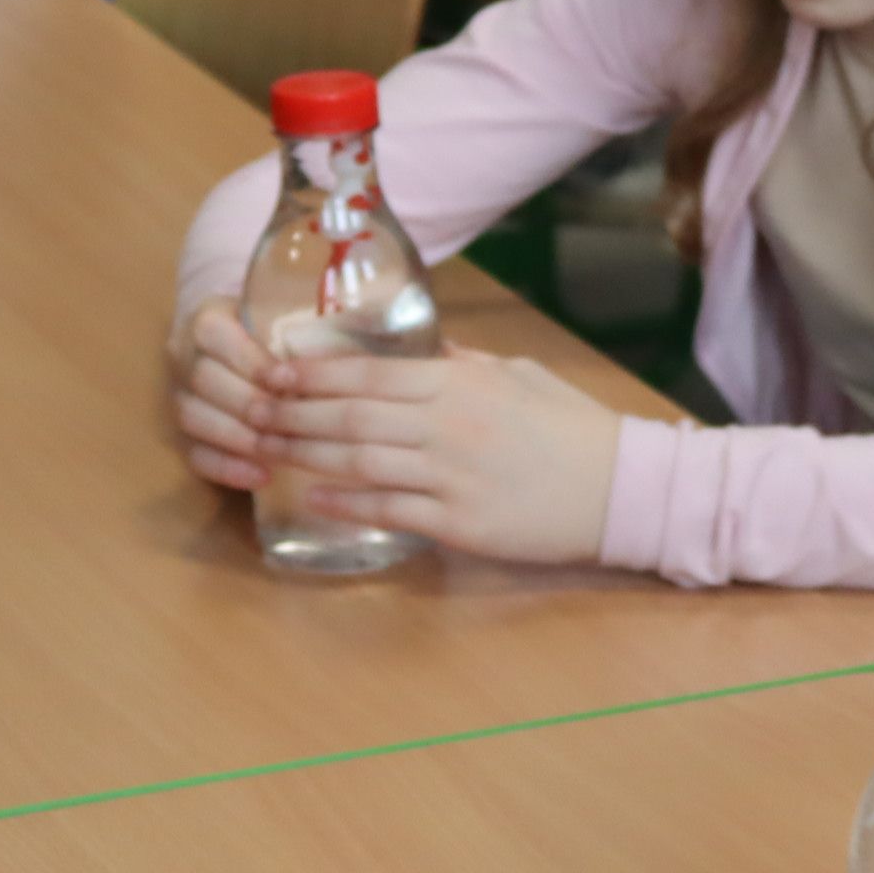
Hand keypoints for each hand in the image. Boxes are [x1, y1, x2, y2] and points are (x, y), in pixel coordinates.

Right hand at [168, 298, 275, 494]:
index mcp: (204, 319)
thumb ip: (294, 335)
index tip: (287, 382)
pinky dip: (228, 468)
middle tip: (287, 422)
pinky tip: (262, 477)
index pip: (216, 336)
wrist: (228, 345)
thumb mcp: (274, 318)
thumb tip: (331, 358)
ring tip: (277, 451)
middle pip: (204, 380)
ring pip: (194, 418)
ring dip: (239, 438)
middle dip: (249, 404)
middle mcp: (182, 356)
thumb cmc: (264, 330)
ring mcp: (175, 396)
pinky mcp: (178, 432)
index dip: (251, 362)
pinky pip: (194, 454)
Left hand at [247, 340, 623, 565]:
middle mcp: (449, 425)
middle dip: (295, 412)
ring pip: (360, 461)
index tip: (275, 369)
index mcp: (461, 383)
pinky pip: (389, 510)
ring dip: (306, 454)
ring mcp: (452, 477)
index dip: (315, 373)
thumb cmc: (570, 427)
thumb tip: (420, 348)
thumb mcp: (517, 376)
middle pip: (352, 416)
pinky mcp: (460, 524)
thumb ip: (463, 364)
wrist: (621, 488)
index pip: (369, 373)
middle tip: (252, 408)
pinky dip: (346, 502)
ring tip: (267, 447)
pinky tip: (313, 495)